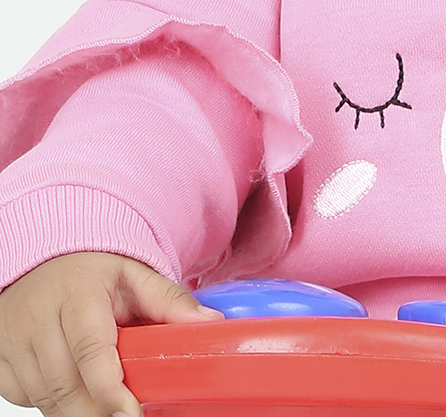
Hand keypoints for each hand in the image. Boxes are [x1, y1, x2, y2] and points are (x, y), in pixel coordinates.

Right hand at [0, 252, 223, 416]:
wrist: (44, 260)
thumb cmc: (93, 271)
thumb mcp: (136, 276)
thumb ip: (171, 302)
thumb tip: (211, 324)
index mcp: (77, 294)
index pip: (91, 350)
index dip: (110, 389)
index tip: (131, 413)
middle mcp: (38, 318)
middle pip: (67, 385)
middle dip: (99, 410)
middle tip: (128, 414)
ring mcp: (13, 341)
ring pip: (47, 399)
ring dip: (78, 409)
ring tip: (106, 399)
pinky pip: (27, 398)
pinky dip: (53, 403)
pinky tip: (73, 386)